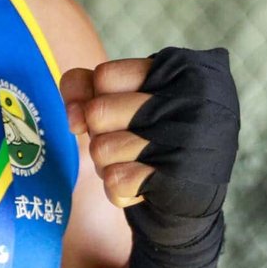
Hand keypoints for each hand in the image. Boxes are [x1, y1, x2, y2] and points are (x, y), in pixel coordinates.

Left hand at [62, 48, 239, 267]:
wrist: (193, 198)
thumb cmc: (154, 137)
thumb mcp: (127, 99)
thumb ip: (89, 89)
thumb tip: (74, 115)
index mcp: (181, 69)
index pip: (103, 76)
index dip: (95, 99)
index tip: (115, 114)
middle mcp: (193, 97)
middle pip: (97, 112)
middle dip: (100, 135)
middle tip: (127, 143)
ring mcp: (189, 137)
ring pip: (101, 150)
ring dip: (108, 165)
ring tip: (137, 164)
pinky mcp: (180, 178)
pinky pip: (115, 182)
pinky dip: (121, 191)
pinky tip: (143, 187)